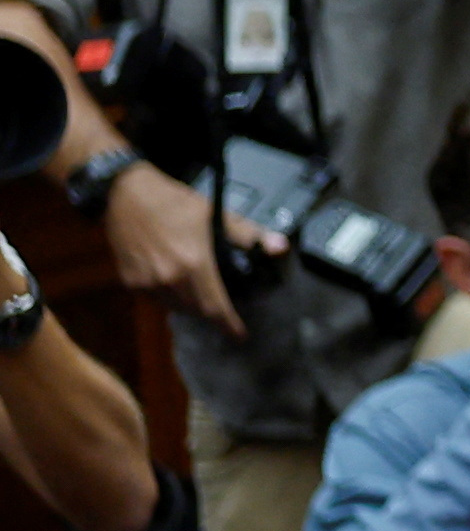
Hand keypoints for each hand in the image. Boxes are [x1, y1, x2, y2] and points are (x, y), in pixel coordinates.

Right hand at [106, 167, 244, 331]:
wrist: (126, 193)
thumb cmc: (175, 202)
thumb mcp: (215, 213)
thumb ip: (249, 235)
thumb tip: (282, 247)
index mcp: (194, 265)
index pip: (216, 308)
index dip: (229, 325)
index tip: (241, 336)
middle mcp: (168, 279)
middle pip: (197, 310)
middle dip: (213, 313)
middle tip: (224, 309)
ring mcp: (146, 283)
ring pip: (175, 307)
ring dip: (191, 306)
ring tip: (202, 295)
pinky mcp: (129, 281)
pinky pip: (156, 299)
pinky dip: (170, 297)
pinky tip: (177, 283)